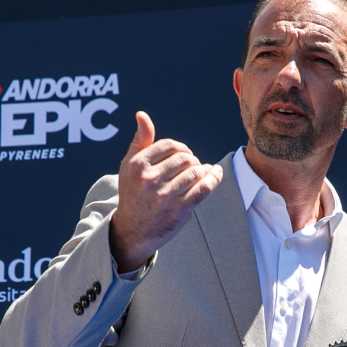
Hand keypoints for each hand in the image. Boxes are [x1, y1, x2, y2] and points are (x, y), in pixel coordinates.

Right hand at [109, 111, 222, 271]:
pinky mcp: (179, 211)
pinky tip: (216, 174)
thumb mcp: (130, 166)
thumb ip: (140, 140)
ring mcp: (164, 197)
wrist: (132, 231)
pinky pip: (204, 188)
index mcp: (137, 165)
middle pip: (185, 158)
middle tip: (192, 166)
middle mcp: (149, 180)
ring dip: (203, 170)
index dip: (181, 148)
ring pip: (196, 172)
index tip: (184, 155)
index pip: (170, 146)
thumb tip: (142, 115)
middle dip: (192, 160)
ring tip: (202, 172)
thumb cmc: (133, 193)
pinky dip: (214, 178)